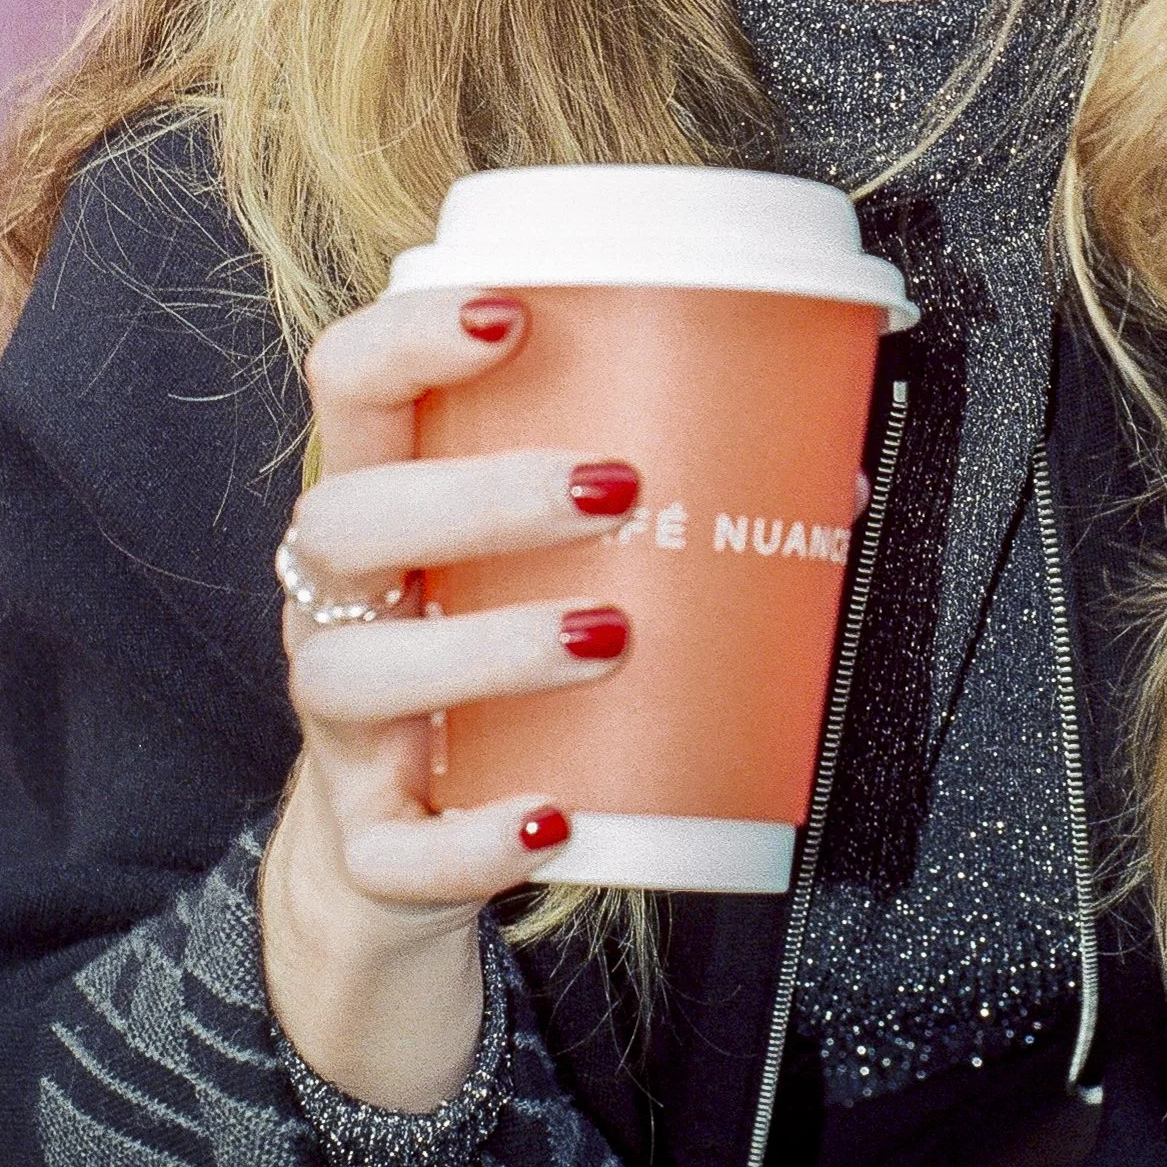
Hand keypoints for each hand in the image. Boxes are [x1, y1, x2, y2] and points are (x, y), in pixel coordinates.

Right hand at [260, 285, 636, 1111]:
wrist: (396, 853)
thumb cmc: (485, 665)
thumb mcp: (538, 574)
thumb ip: (659, 516)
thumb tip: (826, 478)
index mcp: (381, 503)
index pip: (349, 385)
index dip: (409, 335)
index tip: (511, 312)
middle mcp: (340, 602)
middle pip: (349, 517)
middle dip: (481, 492)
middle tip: (615, 486)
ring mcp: (340, 724)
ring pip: (356, 670)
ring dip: (488, 647)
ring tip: (608, 635)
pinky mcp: (367, 841)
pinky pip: (398, 845)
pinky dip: (476, 834)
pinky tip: (554, 816)